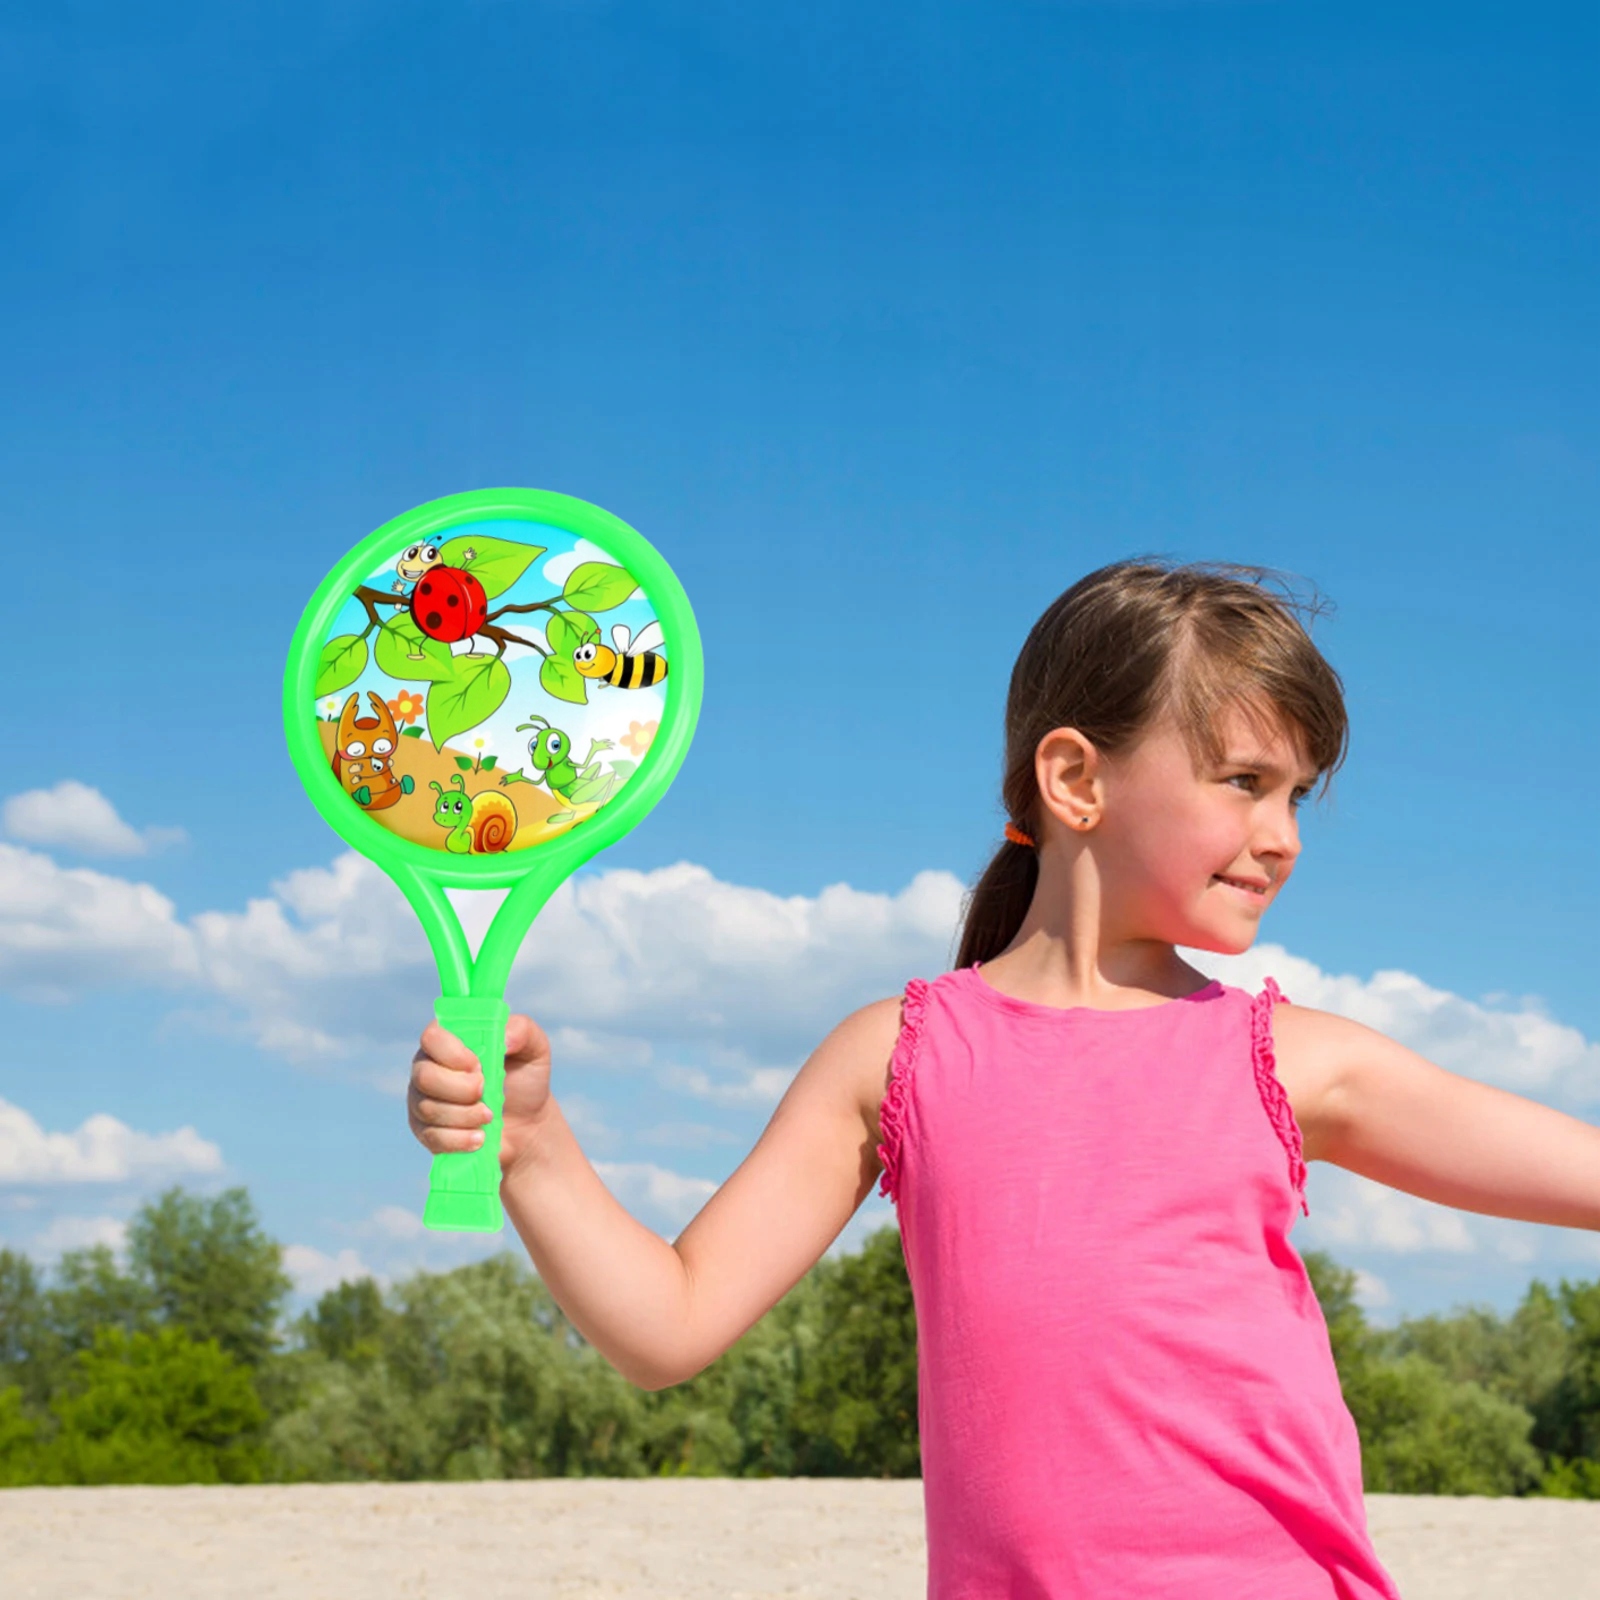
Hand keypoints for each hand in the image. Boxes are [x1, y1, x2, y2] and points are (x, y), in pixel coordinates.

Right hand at [407, 1014, 555, 1174]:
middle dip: (460, 1088)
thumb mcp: (534, 1048)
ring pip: (428, 1109)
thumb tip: (503, 1039)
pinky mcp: (426, 1132)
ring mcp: (422, 1100)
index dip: (452, 1053)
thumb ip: (522, 1030)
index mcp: (449, 1039)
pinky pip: (431, 1137)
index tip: (479, 1066)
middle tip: (485, 1091)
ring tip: (489, 1116)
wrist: (527, 1124)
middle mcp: (428, 1067)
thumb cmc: (525, 1079)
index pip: (432, 1037)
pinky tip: (479, 1138)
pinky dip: (459, 1139)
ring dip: (465, 1115)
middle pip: (424, 1076)